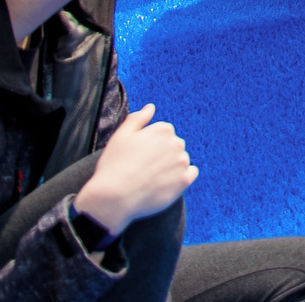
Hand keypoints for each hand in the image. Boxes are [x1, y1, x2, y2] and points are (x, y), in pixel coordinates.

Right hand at [76, 106, 196, 235]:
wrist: (114, 197)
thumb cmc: (114, 166)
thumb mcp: (120, 136)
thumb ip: (138, 119)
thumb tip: (151, 107)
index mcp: (163, 130)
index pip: (164, 134)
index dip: (150, 146)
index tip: (139, 156)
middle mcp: (177, 143)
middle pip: (173, 147)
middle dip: (162, 155)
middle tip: (143, 168)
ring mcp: (182, 162)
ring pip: (181, 161)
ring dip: (171, 167)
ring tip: (151, 178)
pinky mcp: (185, 181)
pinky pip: (190, 174)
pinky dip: (181, 178)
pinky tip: (166, 183)